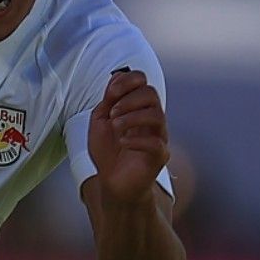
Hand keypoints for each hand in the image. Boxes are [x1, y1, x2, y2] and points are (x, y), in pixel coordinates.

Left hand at [87, 70, 169, 203]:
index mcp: (137, 108)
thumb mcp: (100, 121)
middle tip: (112, 113)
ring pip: (157, 115)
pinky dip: (136, 140)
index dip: (128, 81)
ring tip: (115, 127)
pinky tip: (122, 143)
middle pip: (151, 93)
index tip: (110, 93)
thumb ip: (108, 100)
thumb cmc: (108, 151)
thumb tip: (116, 77)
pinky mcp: (158, 156)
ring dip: (132, 117)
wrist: (112, 182)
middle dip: (128, 99)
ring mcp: (157, 137)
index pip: (143, 82)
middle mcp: (150, 119)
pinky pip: (156, 143)